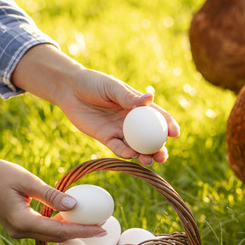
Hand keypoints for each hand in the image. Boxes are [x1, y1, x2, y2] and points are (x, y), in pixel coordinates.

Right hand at [0, 141, 105, 241]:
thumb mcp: (27, 181)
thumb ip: (51, 195)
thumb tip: (75, 205)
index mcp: (21, 222)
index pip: (59, 231)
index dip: (83, 230)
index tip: (102, 229)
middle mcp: (18, 232)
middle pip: (56, 237)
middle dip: (80, 234)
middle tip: (103, 229)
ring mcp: (16, 231)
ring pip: (49, 235)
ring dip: (70, 231)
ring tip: (92, 225)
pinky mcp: (17, 225)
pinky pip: (41, 229)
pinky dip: (57, 226)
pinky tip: (72, 219)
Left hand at [12, 44, 179, 165]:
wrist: (69, 90)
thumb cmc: (93, 83)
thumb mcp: (112, 88)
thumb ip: (129, 97)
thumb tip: (150, 98)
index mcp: (138, 106)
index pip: (158, 117)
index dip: (168, 126)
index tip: (175, 134)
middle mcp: (132, 121)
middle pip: (150, 137)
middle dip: (159, 148)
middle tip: (163, 156)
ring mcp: (120, 131)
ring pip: (137, 147)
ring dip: (145, 155)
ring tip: (150, 161)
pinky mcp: (106, 138)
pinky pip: (118, 148)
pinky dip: (125, 153)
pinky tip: (130, 155)